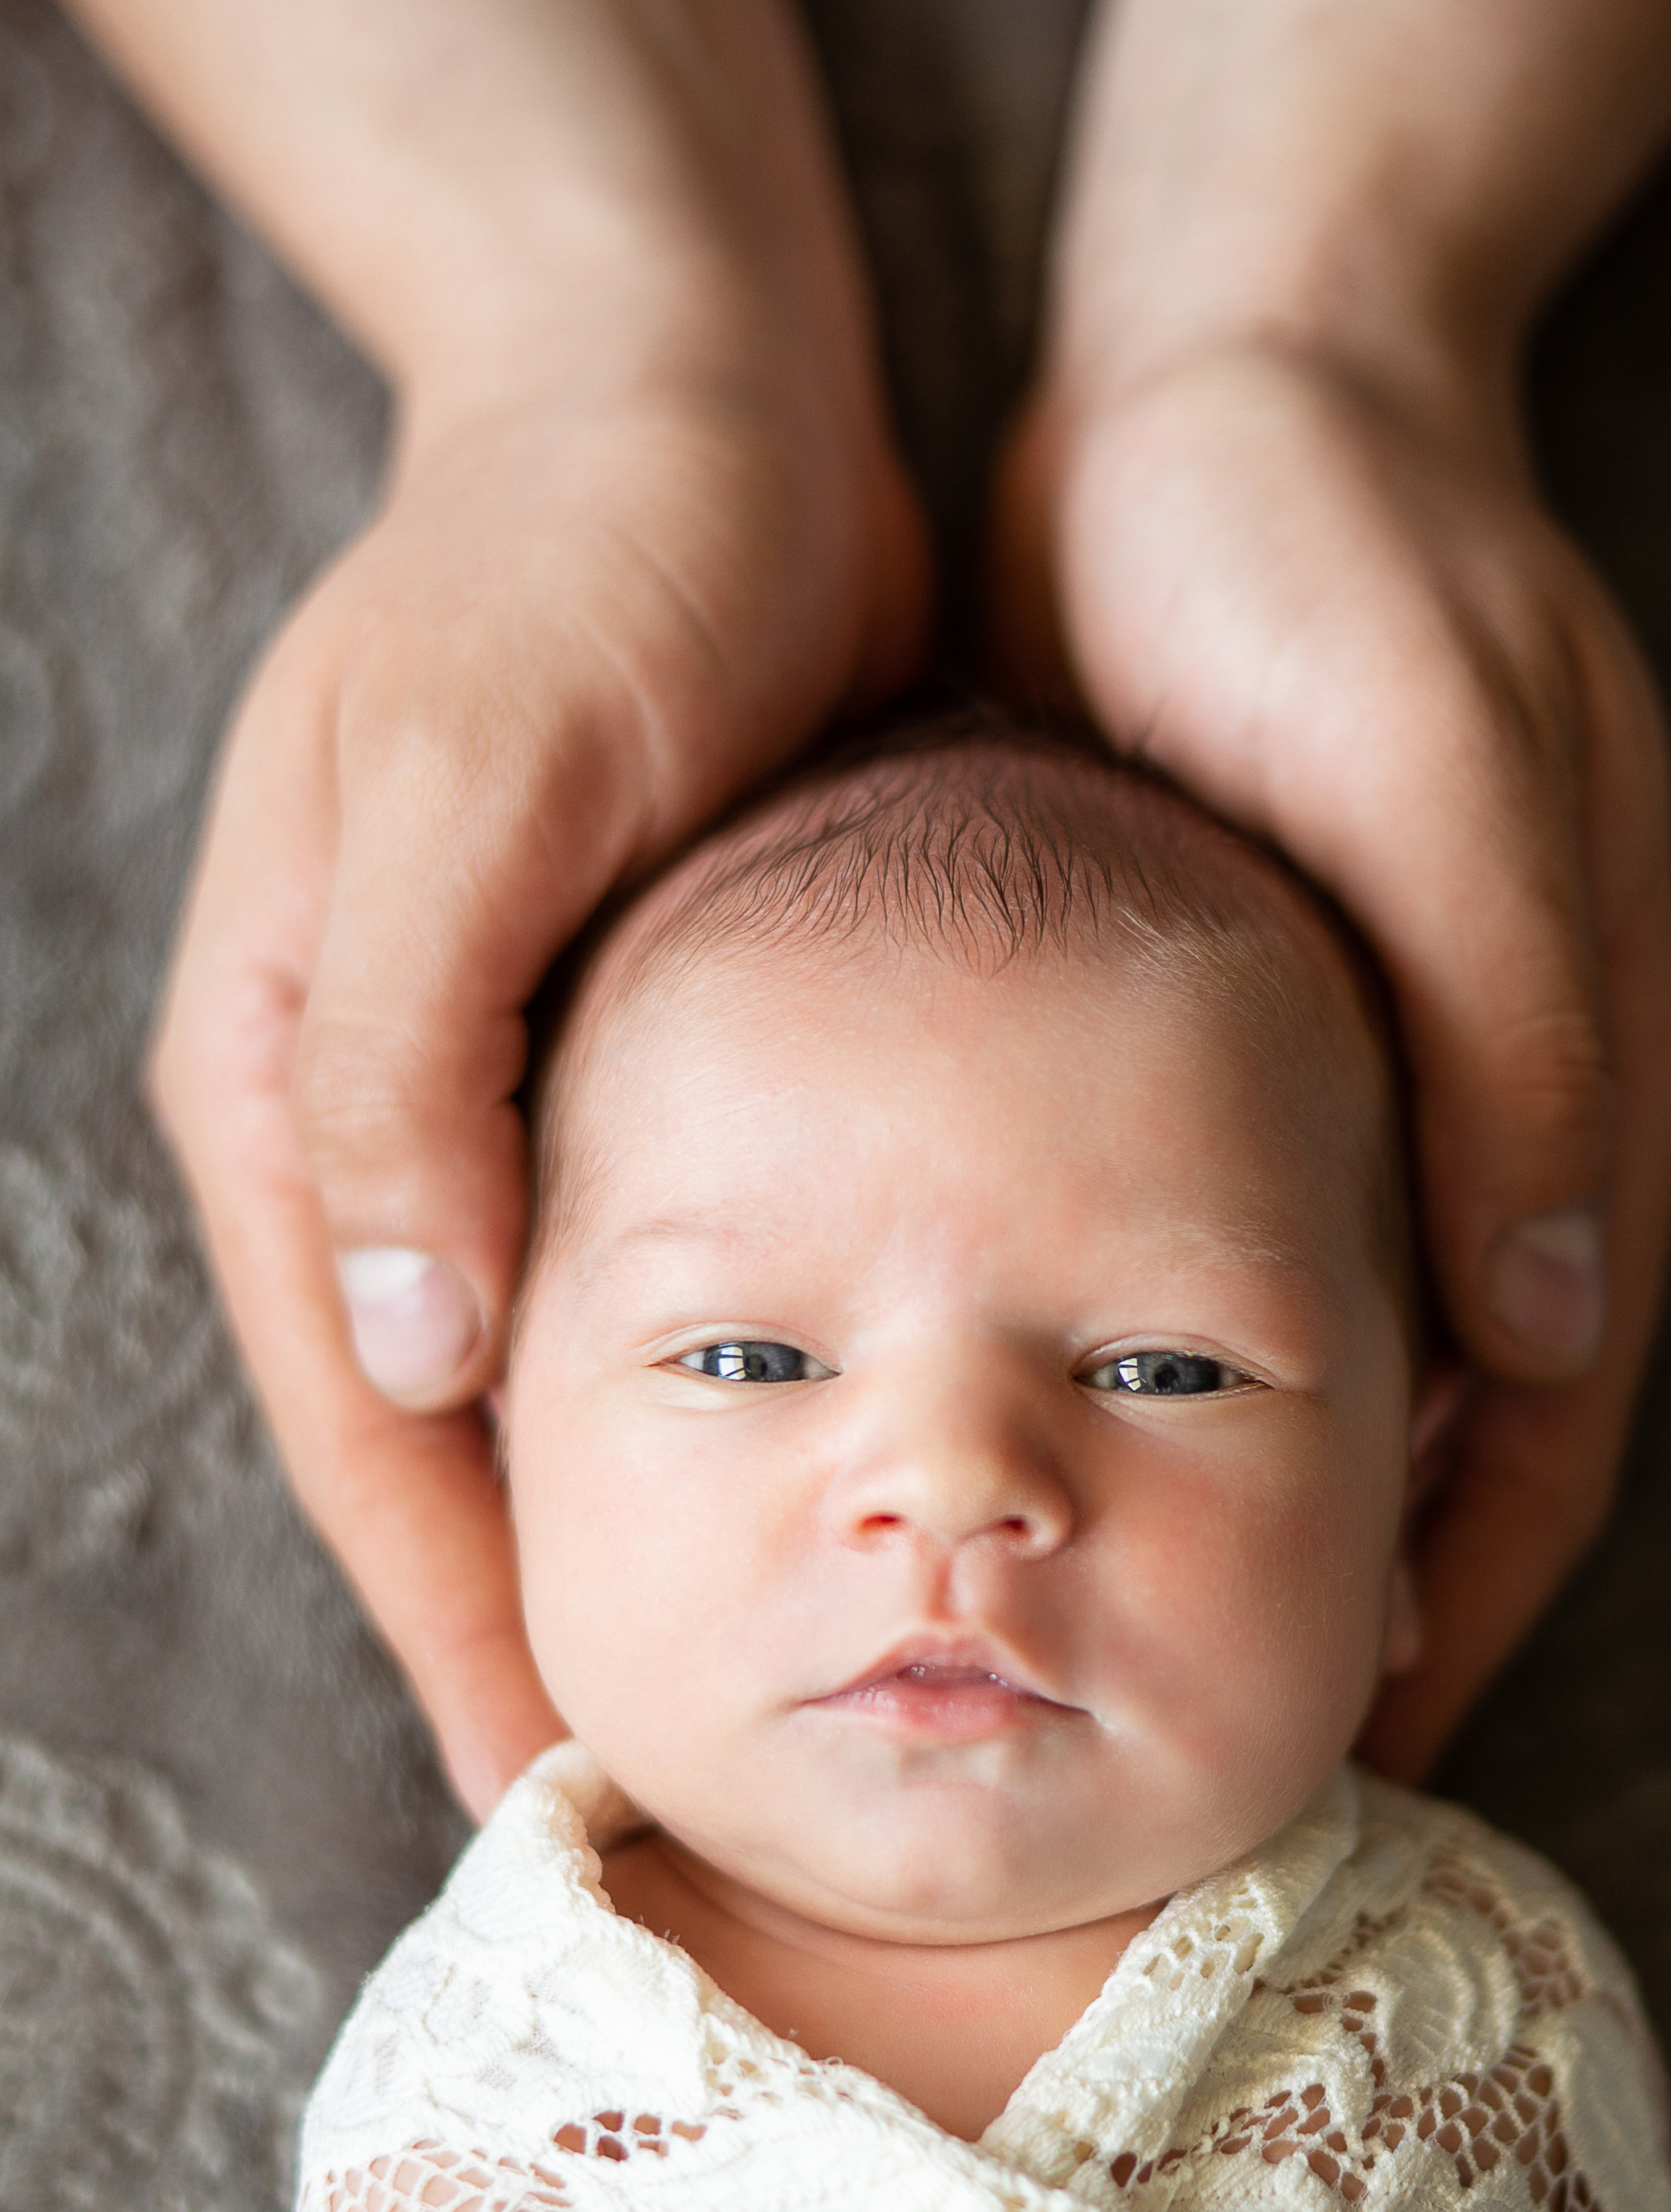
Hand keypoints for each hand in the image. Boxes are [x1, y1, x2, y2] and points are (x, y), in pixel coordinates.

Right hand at [152, 359, 927, 1812]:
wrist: (699, 388)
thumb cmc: (590, 563)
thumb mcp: (482, 786)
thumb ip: (410, 1062)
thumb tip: (403, 1342)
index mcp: (299, 1084)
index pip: (374, 1430)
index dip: (468, 1624)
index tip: (565, 1804)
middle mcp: (392, 1119)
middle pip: (458, 1447)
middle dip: (554, 1629)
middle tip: (681, 1823)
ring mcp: (515, 1091)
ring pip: (572, 1388)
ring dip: (653, 1543)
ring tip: (767, 1706)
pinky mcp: (644, 1050)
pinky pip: (680, 1281)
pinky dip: (742, 1402)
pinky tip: (830, 1496)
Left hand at [992, 336, 1670, 1775]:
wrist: (1221, 362)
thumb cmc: (1329, 553)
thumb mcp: (1439, 781)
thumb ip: (1512, 1050)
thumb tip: (1544, 1336)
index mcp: (1570, 1075)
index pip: (1546, 1414)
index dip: (1463, 1595)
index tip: (1355, 1753)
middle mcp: (1482, 1102)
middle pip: (1445, 1423)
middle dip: (1355, 1593)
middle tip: (1208, 1747)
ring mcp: (1365, 1066)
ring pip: (1325, 1353)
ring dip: (1254, 1500)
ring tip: (1124, 1640)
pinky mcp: (1238, 1016)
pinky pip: (1219, 1240)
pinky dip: (1160, 1363)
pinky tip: (1054, 1437)